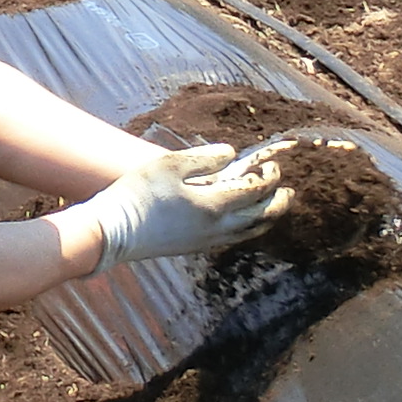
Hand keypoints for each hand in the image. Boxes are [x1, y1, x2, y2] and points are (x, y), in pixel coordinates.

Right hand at [74, 142, 289, 271]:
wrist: (113, 233)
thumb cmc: (138, 194)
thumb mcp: (170, 165)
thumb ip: (204, 159)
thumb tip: (231, 154)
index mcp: (215, 206)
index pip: (256, 191)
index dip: (269, 177)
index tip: (271, 165)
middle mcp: (217, 228)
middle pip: (261, 217)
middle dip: (278, 202)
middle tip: (289, 190)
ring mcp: (206, 241)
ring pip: (249, 232)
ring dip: (266, 218)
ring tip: (273, 208)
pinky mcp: (193, 248)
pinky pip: (233, 238)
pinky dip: (247, 228)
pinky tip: (241, 222)